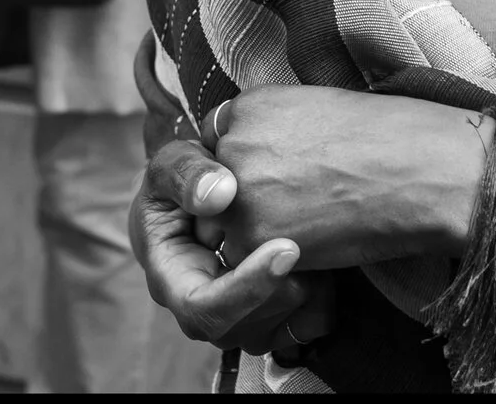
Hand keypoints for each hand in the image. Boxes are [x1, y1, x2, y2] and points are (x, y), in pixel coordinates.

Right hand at [133, 136, 319, 354]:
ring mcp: (236, 320)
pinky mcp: (267, 320)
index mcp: (172, 282)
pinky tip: (324, 263)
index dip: (247, 288)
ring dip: (305, 290)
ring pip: (277, 332)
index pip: (203, 309)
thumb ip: (186, 173)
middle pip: (245, 328)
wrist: (204, 194)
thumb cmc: (183, 179)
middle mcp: (202, 311)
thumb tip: (218, 196)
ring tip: (313, 241)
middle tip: (307, 242)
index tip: (288, 249)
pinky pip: (303, 329)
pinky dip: (322, 301)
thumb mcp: (172, 163)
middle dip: (282, 287)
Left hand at [204, 87, 490, 273]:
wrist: (420, 168)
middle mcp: (231, 144)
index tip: (286, 174)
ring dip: (258, 233)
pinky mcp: (252, 236)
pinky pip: (248, 260)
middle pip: (216, 191)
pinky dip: (279, 257)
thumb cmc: (384, 136)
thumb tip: (247, 160)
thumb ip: (266, 129)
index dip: (251, 168)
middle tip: (304, 198)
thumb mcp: (313, 109)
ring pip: (226, 230)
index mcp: (246, 107)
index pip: (219, 148)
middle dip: (249, 202)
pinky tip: (319, 237)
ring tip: (315, 215)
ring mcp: (237, 191)